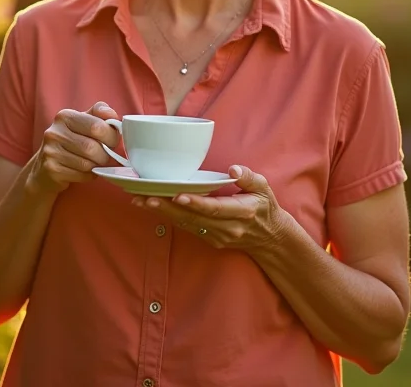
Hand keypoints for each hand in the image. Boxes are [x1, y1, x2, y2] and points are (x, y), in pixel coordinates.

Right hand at [26, 102, 118, 195]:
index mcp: (64, 116)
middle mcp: (54, 132)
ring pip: (87, 163)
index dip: (111, 136)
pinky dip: (89, 175)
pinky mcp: (51, 170)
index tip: (112, 141)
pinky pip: (81, 175)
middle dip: (105, 154)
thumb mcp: (83, 121)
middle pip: (92, 147)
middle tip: (106, 156)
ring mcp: (50, 152)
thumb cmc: (71, 142)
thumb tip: (113, 116)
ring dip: (97, 166)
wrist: (43, 168)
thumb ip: (100, 113)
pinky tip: (85, 171)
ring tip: (94, 163)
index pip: (97, 126)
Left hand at [132, 165, 288, 252]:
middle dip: (168, 207)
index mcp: (242, 212)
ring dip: (163, 213)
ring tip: (140, 200)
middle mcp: (227, 227)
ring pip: (186, 224)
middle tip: (145, 197)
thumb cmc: (264, 207)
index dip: (196, 203)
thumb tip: (233, 170)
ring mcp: (217, 236)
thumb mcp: (264, 187)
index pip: (215, 209)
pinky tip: (153, 207)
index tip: (178, 195)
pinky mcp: (209, 239)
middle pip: (194, 218)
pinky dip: (170, 217)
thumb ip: (249, 177)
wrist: (269, 238)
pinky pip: (187, 227)